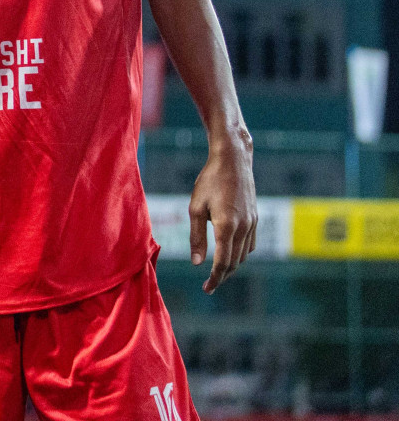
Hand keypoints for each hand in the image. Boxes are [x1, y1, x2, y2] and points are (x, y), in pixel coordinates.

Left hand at [189, 137, 256, 292]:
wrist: (233, 161)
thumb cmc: (209, 182)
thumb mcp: (196, 208)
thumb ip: (197, 237)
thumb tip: (197, 263)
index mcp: (226, 226)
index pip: (222, 262)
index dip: (215, 278)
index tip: (207, 289)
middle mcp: (243, 228)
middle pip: (234, 262)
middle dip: (222, 276)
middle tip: (209, 285)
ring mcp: (252, 224)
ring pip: (243, 255)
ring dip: (231, 265)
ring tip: (217, 271)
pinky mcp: (256, 218)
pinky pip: (250, 244)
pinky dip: (240, 253)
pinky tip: (230, 253)